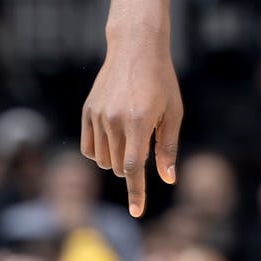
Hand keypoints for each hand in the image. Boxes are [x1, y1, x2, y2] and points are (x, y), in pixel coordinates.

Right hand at [80, 41, 182, 216]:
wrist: (136, 49)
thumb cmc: (162, 81)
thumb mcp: (173, 112)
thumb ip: (167, 147)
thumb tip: (167, 179)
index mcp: (138, 122)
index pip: (134, 167)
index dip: (136, 192)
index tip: (137, 212)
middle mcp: (114, 121)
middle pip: (120, 166)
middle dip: (133, 166)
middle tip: (146, 141)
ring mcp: (97, 116)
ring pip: (104, 160)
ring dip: (118, 158)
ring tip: (132, 132)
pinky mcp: (87, 112)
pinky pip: (90, 148)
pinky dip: (101, 152)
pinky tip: (114, 137)